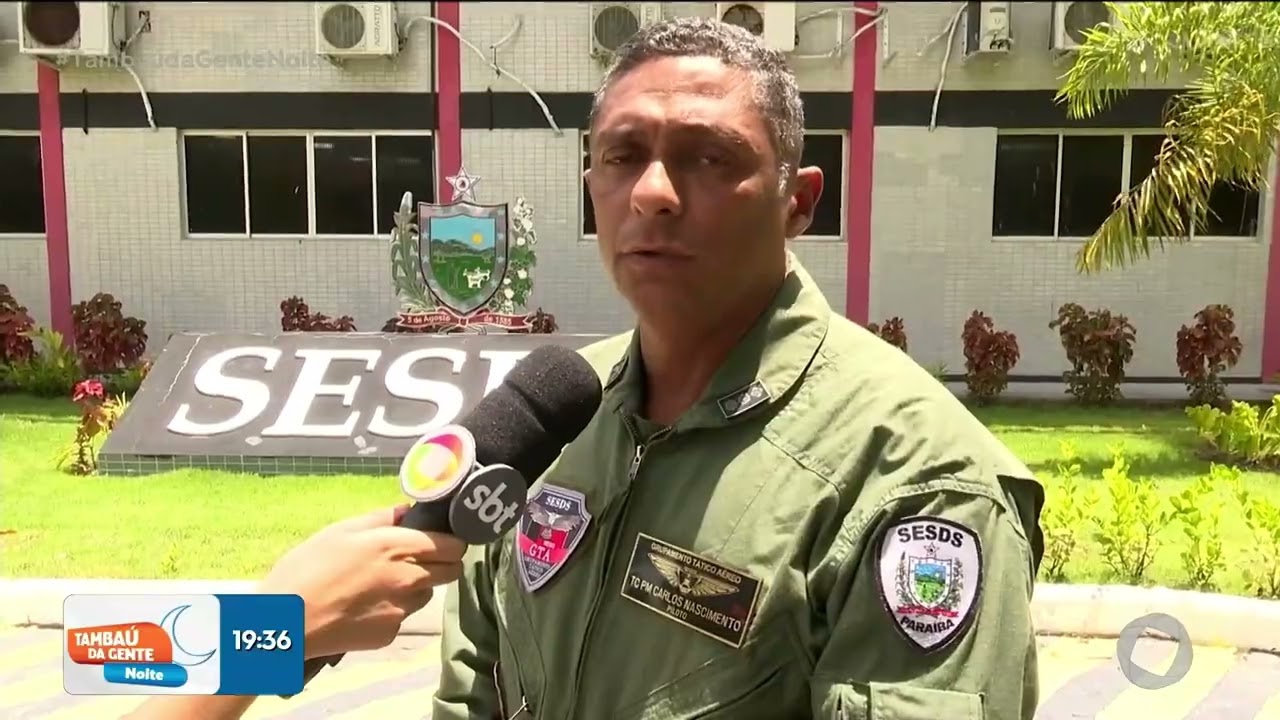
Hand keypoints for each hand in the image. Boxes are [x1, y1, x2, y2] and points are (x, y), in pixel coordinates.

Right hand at [257, 504, 466, 659]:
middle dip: (443, 563)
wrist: (285, 623)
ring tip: (382, 584)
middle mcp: (410, 579)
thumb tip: (408, 511)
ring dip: (417, 587)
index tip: (439, 539)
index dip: (451, 541)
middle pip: (452, 571)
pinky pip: (404, 616)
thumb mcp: (340, 531)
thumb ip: (382, 518)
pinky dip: (393, 609)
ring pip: (428, 594)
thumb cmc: (307, 569)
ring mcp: (403, 610)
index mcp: (398, 547)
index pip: (455, 546)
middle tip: (418, 559)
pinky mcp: (391, 634)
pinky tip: (364, 606)